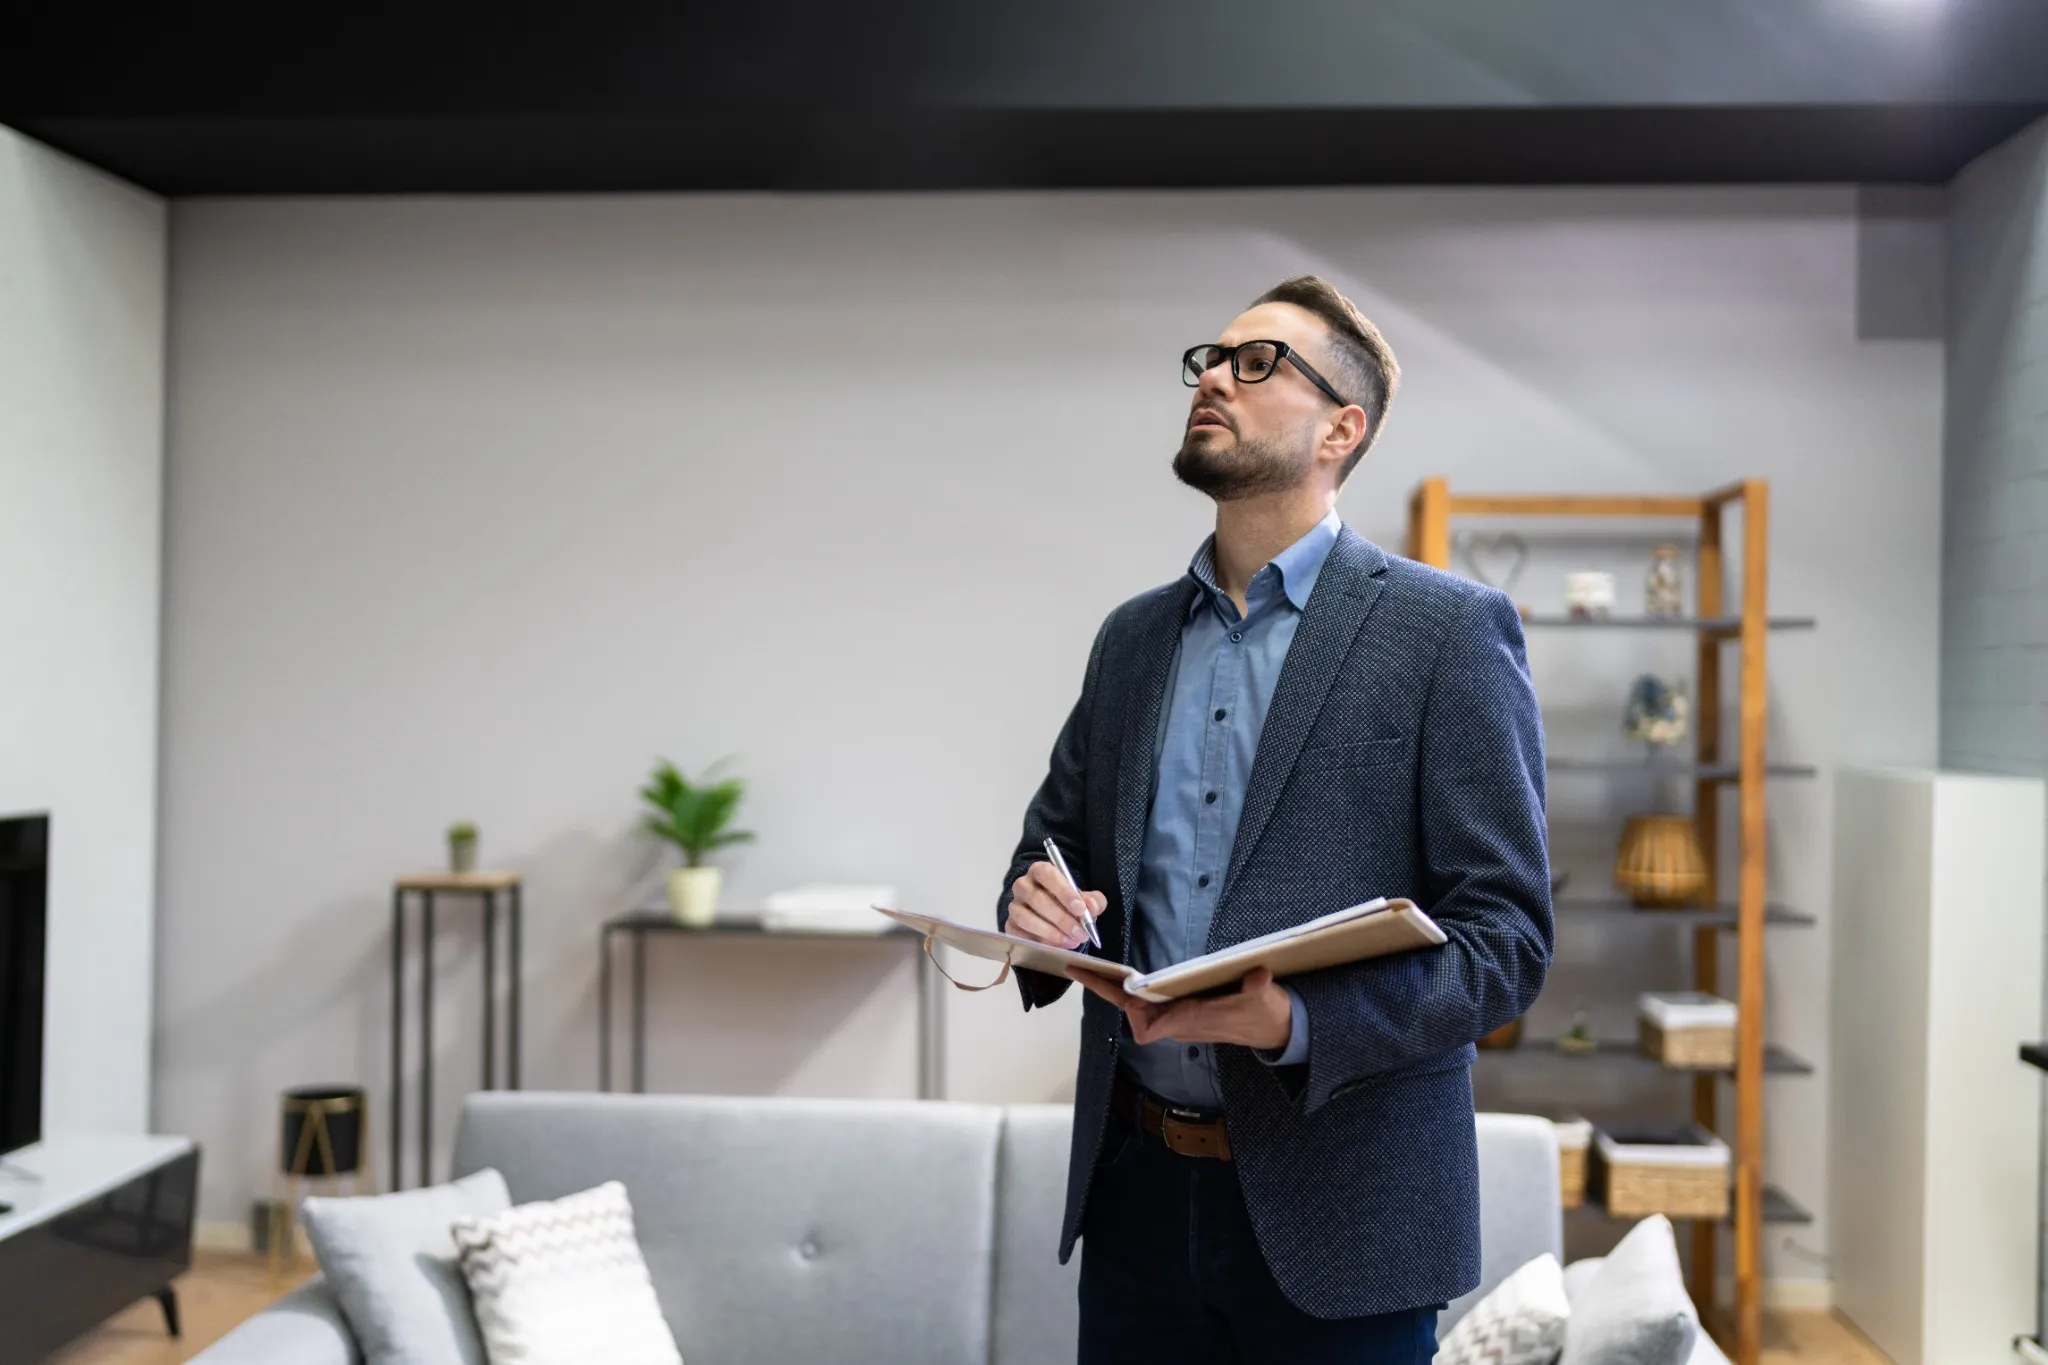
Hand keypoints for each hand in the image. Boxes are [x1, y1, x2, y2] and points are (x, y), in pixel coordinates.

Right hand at [1005, 860, 1106, 950]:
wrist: (1053, 919)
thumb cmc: (1068, 904)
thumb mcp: (1084, 899)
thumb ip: (1093, 900)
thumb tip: (1092, 906)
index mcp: (1040, 871)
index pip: (1047, 874)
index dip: (1064, 891)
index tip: (1080, 909)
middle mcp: (1022, 885)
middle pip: (1036, 899)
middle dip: (1061, 918)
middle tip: (1080, 933)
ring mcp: (1014, 906)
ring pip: (1026, 918)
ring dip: (1051, 933)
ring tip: (1071, 942)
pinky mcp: (1010, 926)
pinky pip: (1021, 935)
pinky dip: (1040, 943)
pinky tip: (1057, 947)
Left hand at [1068, 966, 1292, 1051]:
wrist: (1277, 1029)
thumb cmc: (1267, 1015)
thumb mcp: (1265, 1000)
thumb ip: (1259, 989)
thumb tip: (1258, 976)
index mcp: (1192, 1020)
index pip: (1148, 1028)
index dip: (1132, 1013)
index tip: (1123, 988)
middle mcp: (1180, 1021)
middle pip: (1132, 1011)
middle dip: (1105, 991)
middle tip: (1078, 968)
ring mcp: (1181, 1016)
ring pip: (1138, 1005)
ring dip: (1116, 988)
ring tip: (1092, 967)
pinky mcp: (1186, 1009)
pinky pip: (1151, 1000)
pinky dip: (1135, 987)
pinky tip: (1127, 972)